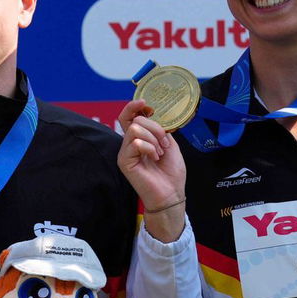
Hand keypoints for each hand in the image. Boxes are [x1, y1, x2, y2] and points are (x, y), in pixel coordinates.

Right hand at [116, 99, 186, 242]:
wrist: (172, 193)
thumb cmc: (171, 172)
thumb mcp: (169, 144)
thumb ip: (159, 129)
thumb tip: (151, 115)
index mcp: (140, 139)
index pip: (128, 117)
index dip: (133, 107)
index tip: (145, 104)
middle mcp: (129, 144)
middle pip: (136, 120)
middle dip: (155, 128)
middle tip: (164, 145)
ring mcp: (125, 152)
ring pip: (135, 129)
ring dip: (153, 139)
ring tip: (159, 153)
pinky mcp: (124, 161)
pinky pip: (136, 142)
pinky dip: (149, 148)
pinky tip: (154, 158)